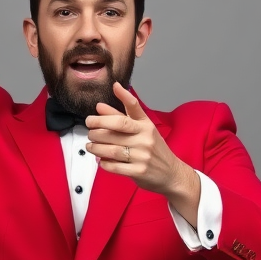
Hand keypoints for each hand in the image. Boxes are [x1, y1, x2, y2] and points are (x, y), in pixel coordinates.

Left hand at [86, 82, 196, 200]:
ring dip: (96, 147)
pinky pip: (115, 166)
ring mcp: (143, 155)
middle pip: (117, 127)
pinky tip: (100, 160)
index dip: (124, 96)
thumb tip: (99, 107)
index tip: (114, 86)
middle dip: (98, 127)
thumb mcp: (141, 130)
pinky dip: (104, 163)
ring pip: (112, 148)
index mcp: (146, 125)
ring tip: (90, 145)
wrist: (171, 173)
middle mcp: (145, 137)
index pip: (134, 107)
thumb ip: (120, 117)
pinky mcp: (139, 171)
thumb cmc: (153, 148)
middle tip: (89, 129)